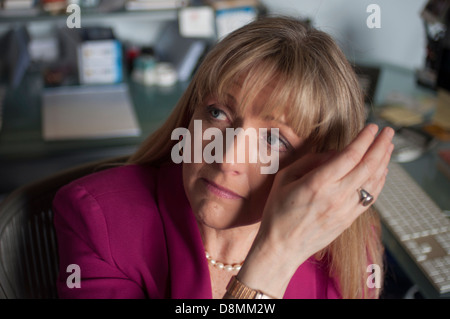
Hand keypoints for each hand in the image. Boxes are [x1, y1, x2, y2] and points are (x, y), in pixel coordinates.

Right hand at [237, 124, 393, 297]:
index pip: (350, 156)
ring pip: (373, 182)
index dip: (364, 139)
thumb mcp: (285, 179)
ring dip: (384, 162)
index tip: (372, 127)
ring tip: (389, 147)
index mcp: (318, 183)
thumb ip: (309, 162)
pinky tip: (381, 171)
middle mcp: (336, 196)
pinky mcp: (349, 220)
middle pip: (368, 166)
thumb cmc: (278, 212)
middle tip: (388, 132)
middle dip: (381, 146)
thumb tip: (333, 154)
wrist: (281, 247)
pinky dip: (379, 182)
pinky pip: (370, 197)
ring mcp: (345, 210)